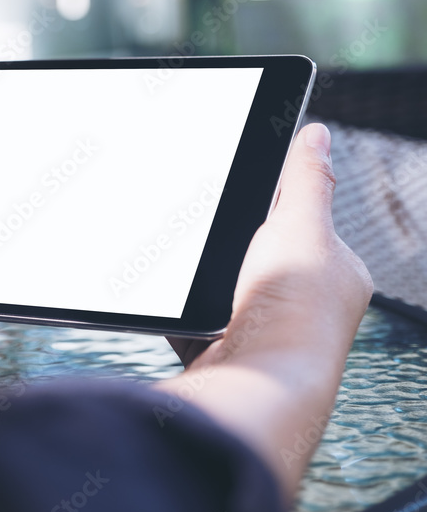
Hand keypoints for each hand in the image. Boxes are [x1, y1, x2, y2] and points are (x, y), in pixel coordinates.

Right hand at [155, 123, 372, 504]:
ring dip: (206, 282)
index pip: (306, 227)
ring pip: (223, 290)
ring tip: (197, 273)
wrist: (256, 376)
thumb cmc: (294, 309)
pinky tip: (178, 304)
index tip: (248, 198)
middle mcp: (302, 308)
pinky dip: (182, 313)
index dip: (277, 209)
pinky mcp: (222, 351)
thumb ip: (308, 179)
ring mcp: (260, 332)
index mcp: (334, 275)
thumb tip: (317, 134)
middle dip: (233, 248)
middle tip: (215, 235)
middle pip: (257, 258)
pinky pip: (193, 321)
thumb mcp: (303, 224)